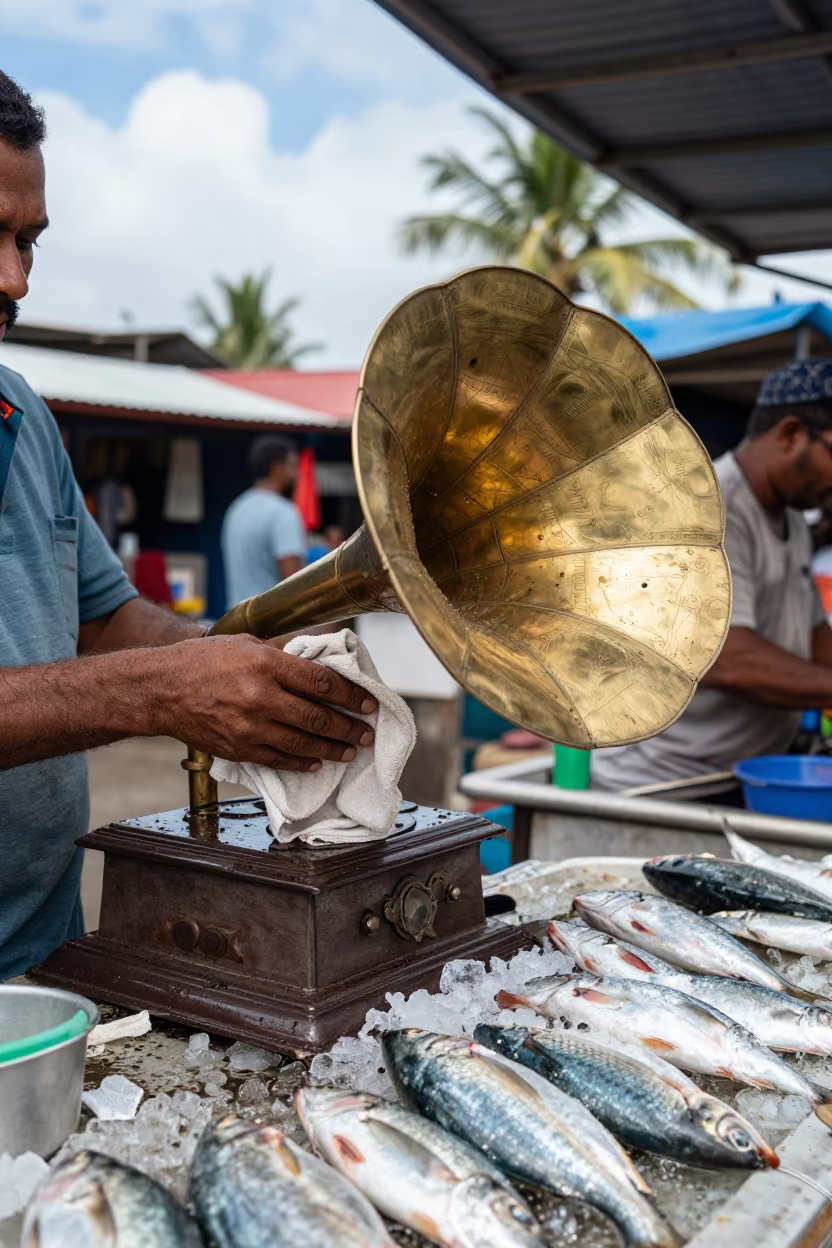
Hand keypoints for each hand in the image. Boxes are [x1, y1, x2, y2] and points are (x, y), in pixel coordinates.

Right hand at [151, 634, 376, 769]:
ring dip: (332, 748)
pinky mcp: (239, 748)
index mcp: (265, 664)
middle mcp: (260, 697)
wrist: (161, 690)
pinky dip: (302, 761)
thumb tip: (317, 667)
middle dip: (348, 727)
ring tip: (351, 750)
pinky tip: (318, 762)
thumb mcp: (245, 644)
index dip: (350, 694)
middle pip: (317, 716)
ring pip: (303, 742)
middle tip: (368, 732)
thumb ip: (282, 657)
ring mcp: (249, 727)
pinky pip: (279, 759)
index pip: (320, 681)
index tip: (368, 702)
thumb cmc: (203, 661)